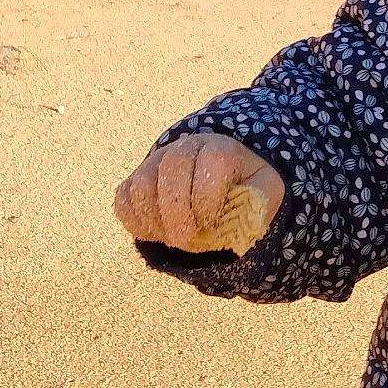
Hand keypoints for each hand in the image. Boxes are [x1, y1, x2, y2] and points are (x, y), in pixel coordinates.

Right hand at [113, 130, 284, 251]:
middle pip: (171, 169)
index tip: (211, 222)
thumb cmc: (244, 185)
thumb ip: (259, 201)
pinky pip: (124, 199)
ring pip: (142, 185)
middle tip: (187, 241)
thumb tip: (241, 221)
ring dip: (156, 219)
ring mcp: (155, 161)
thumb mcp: (264, 189)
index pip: (211, 161)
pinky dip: (136, 221)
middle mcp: (185, 147)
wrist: (218, 176)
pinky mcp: (135, 178)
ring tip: (172, 238)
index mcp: (220, 147)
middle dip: (178, 214)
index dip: (207, 197)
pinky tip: (156, 232)